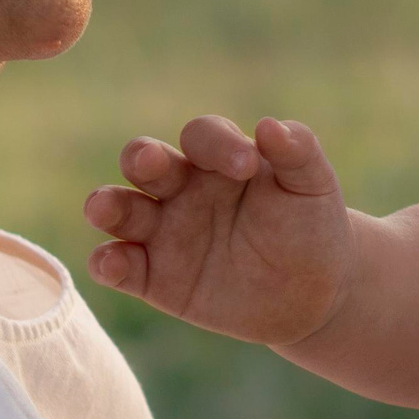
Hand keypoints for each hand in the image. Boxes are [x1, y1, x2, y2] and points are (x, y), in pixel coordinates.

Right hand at [84, 115, 352, 345]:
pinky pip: (120, 266)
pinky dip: (108, 263)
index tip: (247, 166)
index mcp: (219, 158)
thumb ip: (298, 152)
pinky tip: (112, 263)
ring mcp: (163, 232)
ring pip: (120, 208)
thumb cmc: (310, 226)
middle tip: (152, 162)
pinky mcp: (154, 277)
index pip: (202, 136)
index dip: (218, 144)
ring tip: (104, 208)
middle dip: (142, 157)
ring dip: (106, 204)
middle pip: (144, 161)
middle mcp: (181, 188)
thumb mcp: (313, 187)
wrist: (312, 292)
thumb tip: (270, 126)